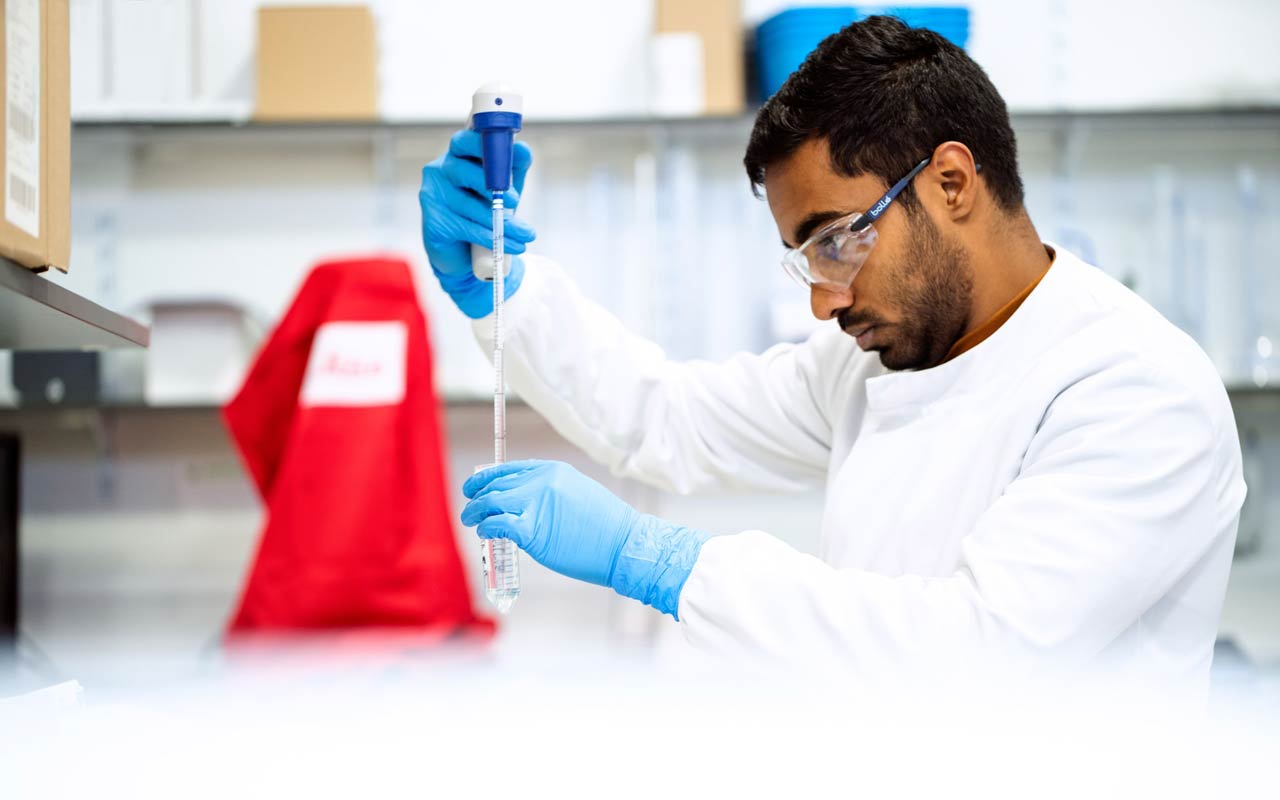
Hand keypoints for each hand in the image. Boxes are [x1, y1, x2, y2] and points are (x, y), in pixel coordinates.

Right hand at [419, 129, 535, 317]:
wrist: (465, 254)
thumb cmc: (485, 210)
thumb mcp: (504, 186)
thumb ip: (513, 167)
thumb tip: (523, 149)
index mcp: (457, 155)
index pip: (464, 140)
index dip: (485, 145)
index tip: (509, 155)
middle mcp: (439, 171)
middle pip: (462, 171)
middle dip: (492, 184)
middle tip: (516, 199)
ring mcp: (432, 197)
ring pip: (468, 205)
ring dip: (501, 221)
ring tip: (526, 234)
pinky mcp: (432, 223)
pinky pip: (466, 228)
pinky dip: (492, 237)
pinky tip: (513, 245)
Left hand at [462, 460, 712, 617]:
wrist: (624, 545)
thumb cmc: (605, 526)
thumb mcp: (578, 492)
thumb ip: (550, 491)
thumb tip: (524, 500)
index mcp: (552, 470)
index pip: (508, 469)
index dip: (487, 478)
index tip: (476, 487)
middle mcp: (541, 482)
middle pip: (496, 485)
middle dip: (477, 496)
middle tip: (470, 508)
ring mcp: (536, 505)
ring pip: (491, 503)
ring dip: (476, 512)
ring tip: (472, 520)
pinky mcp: (533, 531)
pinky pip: (497, 525)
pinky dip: (487, 528)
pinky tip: (486, 533)